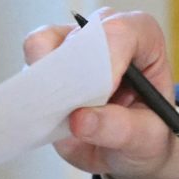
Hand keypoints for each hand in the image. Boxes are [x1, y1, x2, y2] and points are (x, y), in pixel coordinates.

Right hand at [19, 9, 178, 178]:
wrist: (128, 147)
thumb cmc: (147, 132)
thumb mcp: (147, 139)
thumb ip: (120, 129)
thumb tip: (80, 120)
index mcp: (143, 37)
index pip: (118, 33)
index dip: (104, 61)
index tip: (99, 93)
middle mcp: (106, 31)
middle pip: (78, 37)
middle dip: (72, 75)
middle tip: (74, 112)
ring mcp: (73, 43)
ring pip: (44, 44)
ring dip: (47, 82)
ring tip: (64, 116)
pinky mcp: (48, 60)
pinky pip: (30, 65)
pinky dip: (33, 90)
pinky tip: (51, 114)